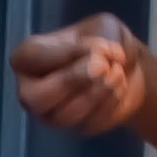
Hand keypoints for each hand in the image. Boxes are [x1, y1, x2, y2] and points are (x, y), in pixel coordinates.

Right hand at [9, 16, 154, 137]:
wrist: (129, 68)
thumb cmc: (105, 42)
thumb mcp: (103, 27)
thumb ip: (97, 40)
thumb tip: (97, 61)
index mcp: (28, 58)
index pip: (30, 58)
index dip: (65, 54)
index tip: (97, 48)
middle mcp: (31, 90)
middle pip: (37, 98)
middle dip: (73, 81)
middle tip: (102, 67)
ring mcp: (52, 114)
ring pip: (65, 115)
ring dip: (97, 92)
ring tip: (117, 72)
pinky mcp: (77, 128)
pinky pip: (89, 123)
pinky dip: (110, 103)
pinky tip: (119, 87)